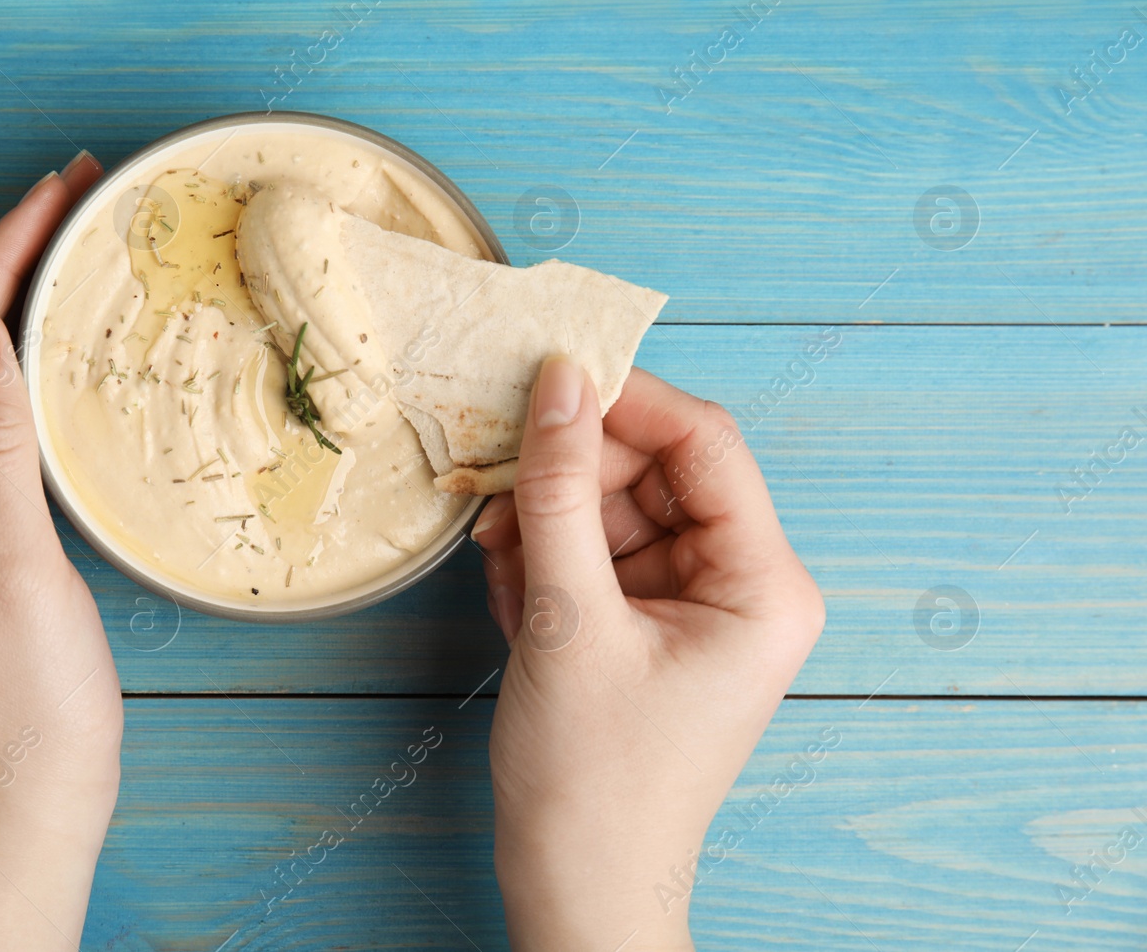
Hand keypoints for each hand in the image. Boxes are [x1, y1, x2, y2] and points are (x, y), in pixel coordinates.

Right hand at [471, 359, 823, 949]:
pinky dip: (546, 556)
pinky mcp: (649, 624)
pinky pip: (597, 552)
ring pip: (615, 508)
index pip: (705, 444)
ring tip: (495, 553)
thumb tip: (558, 381)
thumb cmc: (593, 777)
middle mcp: (744, 584)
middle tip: (497, 478)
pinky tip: (510, 591)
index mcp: (765, 584)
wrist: (577, 885)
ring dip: (546, 517)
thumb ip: (559, 491)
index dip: (626, 400)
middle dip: (571, 470)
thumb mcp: (567, 618)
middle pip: (655, 470)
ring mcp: (694, 604)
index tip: (545, 375)